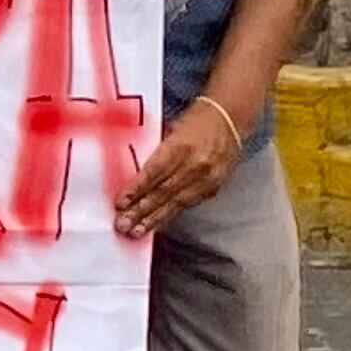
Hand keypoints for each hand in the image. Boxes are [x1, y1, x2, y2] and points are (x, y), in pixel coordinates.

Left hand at [116, 97, 244, 238]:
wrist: (230, 118)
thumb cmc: (195, 121)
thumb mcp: (170, 129)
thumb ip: (154, 152)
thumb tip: (132, 173)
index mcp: (181, 146)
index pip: (154, 172)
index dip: (136, 189)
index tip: (120, 203)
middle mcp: (195, 165)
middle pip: (163, 192)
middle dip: (141, 211)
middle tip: (123, 224)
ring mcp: (207, 178)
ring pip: (175, 203)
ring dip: (154, 219)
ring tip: (137, 232)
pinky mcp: (213, 187)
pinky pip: (188, 204)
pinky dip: (170, 215)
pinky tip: (157, 224)